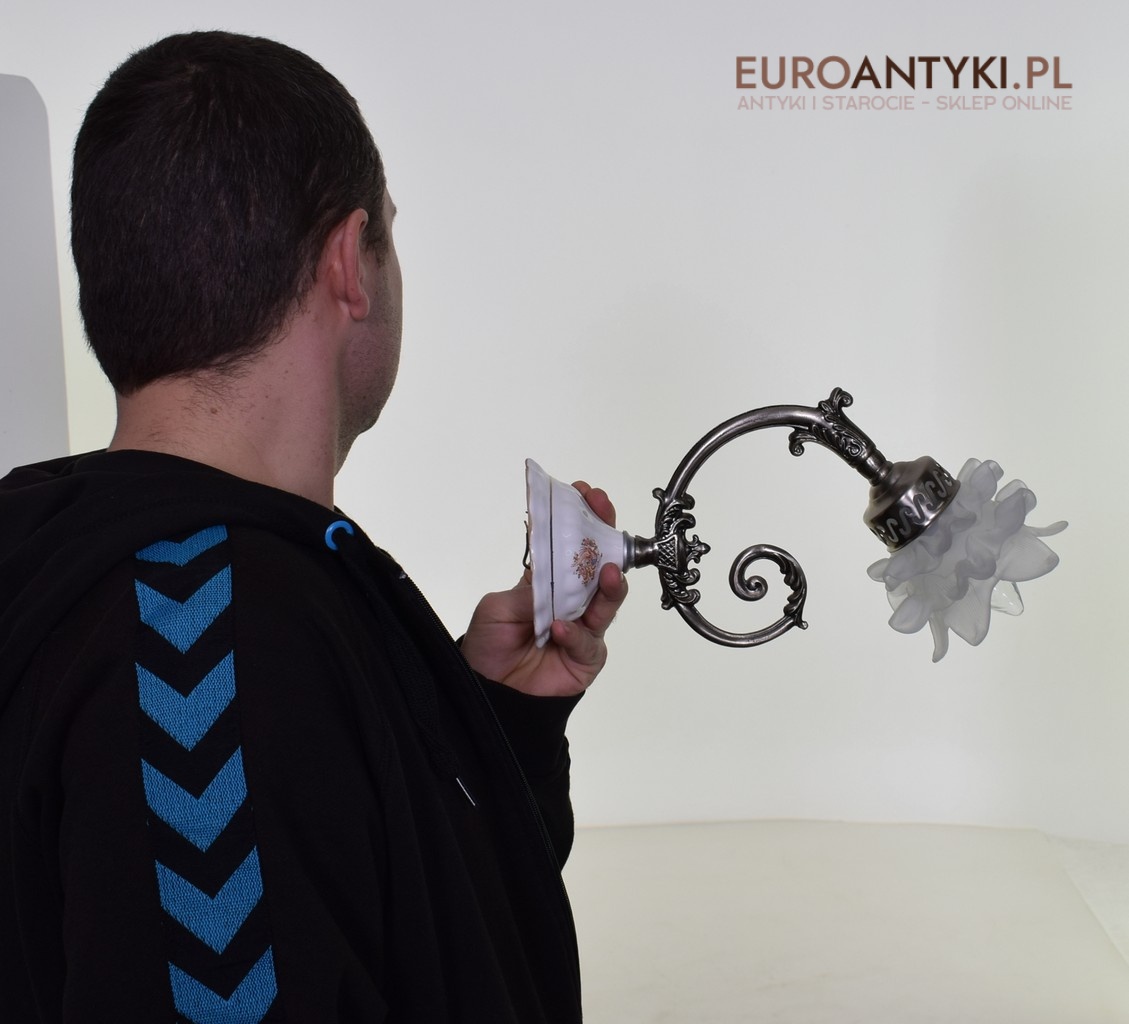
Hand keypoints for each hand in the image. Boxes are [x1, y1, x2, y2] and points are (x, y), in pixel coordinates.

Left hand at [460, 482, 628, 696]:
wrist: (488, 696)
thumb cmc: (488, 648)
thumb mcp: (498, 608)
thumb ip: (530, 589)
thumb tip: (554, 571)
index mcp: (547, 582)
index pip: (568, 546)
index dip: (578, 520)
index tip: (583, 494)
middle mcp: (570, 601)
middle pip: (597, 566)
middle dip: (604, 537)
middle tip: (604, 512)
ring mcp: (583, 628)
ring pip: (606, 601)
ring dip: (610, 584)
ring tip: (609, 570)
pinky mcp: (587, 657)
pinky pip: (588, 641)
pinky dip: (575, 632)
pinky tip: (560, 628)